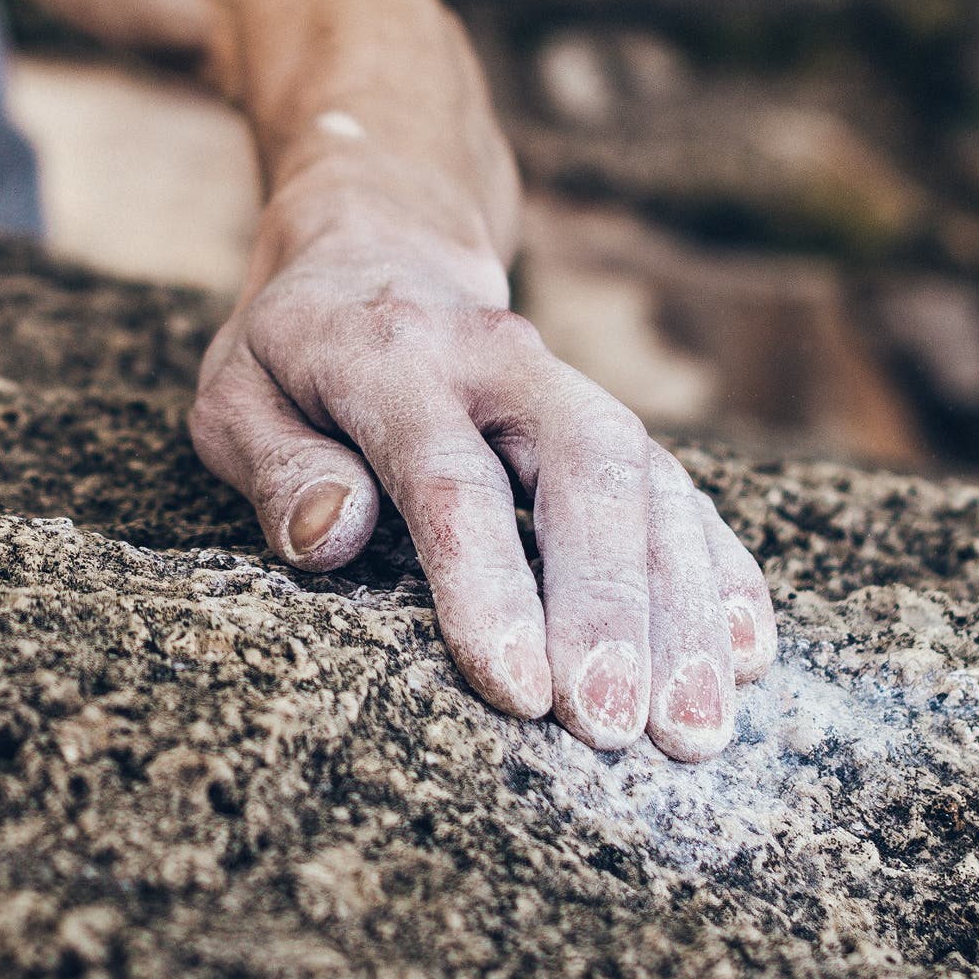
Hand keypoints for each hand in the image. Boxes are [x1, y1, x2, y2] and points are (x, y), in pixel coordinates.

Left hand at [188, 232, 776, 759]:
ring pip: (648, 485)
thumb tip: (328, 537)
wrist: (378, 249)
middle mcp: (498, 364)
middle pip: (582, 472)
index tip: (518, 690)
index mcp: (389, 356)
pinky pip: (680, 491)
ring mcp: (568, 389)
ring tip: (694, 729)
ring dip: (682, 609)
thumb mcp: (235, 393)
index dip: (488, 586)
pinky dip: (720, 569)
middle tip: (616, 726)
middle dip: (610, 604)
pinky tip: (743, 654)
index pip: (448, 476)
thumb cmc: (293, 354)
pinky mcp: (612, 424)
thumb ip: (274, 463)